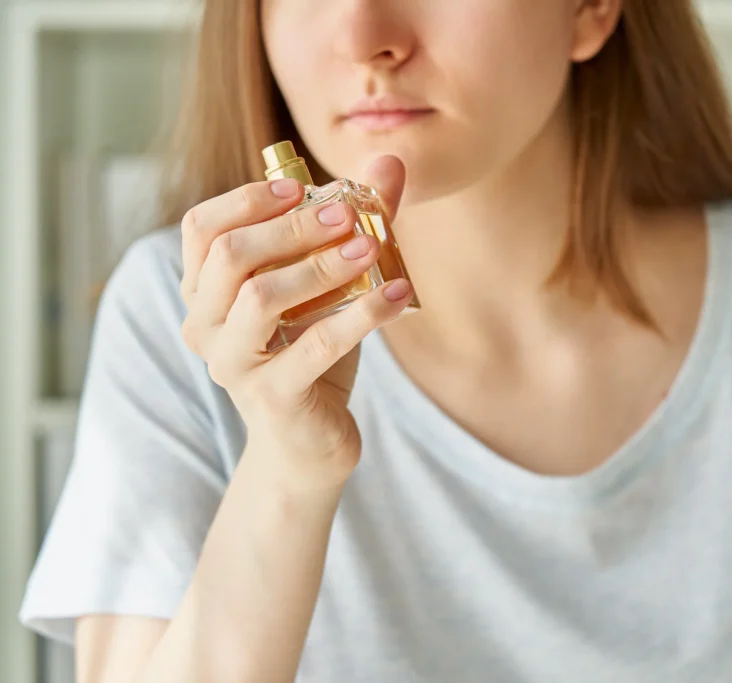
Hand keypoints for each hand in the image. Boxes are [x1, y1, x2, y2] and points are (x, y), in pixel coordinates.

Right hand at [179, 156, 413, 486]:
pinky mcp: (273, 398)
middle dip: (292, 226)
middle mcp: (205, 326)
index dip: (247, 199)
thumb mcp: (328, 287)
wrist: (310, 442)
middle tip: (347, 213)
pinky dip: (363, 315)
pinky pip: (317, 346)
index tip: (300, 186)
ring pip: (261, 297)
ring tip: (371, 247)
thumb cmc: (312, 354)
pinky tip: (400, 293)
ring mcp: (233, 364)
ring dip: (321, 265)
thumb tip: (391, 162)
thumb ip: (352, 225)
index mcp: (205, 292)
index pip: (202, 228)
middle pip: (231, 255)